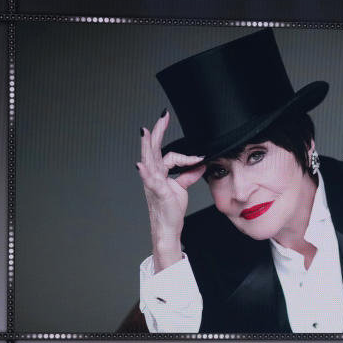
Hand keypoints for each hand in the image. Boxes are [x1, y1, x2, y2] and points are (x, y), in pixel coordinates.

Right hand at [138, 111, 205, 271]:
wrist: (168, 226)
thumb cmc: (171, 208)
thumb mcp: (181, 187)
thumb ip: (189, 174)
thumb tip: (200, 163)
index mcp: (158, 172)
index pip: (169, 155)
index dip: (186, 156)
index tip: (199, 158)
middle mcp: (153, 175)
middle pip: (153, 149)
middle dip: (157, 131)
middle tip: (162, 116)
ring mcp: (153, 183)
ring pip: (149, 160)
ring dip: (146, 145)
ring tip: (145, 132)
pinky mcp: (157, 193)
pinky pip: (150, 181)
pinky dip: (145, 173)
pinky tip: (142, 166)